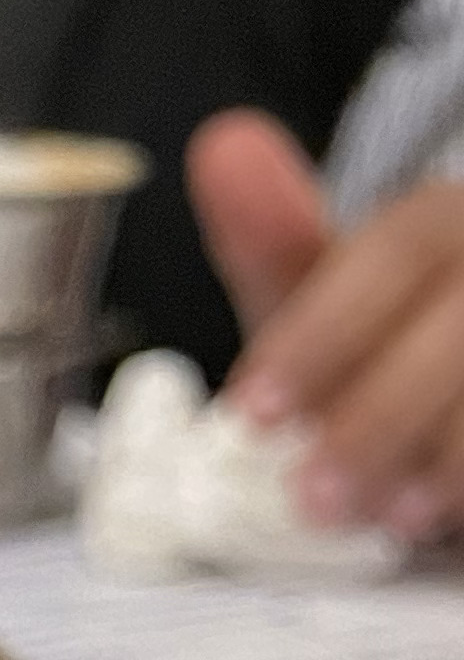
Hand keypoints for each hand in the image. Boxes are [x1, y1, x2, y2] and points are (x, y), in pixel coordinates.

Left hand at [192, 106, 463, 544]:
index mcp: (450, 230)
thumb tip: (221, 142)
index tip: (252, 412)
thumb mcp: (318, 308)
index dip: (322, 329)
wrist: (441, 440)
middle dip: (378, 409)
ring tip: (378, 515)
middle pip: (462, 313)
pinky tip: (436, 517)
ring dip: (439, 452)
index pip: (403, 246)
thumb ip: (275, 242)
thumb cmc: (378, 366)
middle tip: (310, 494)